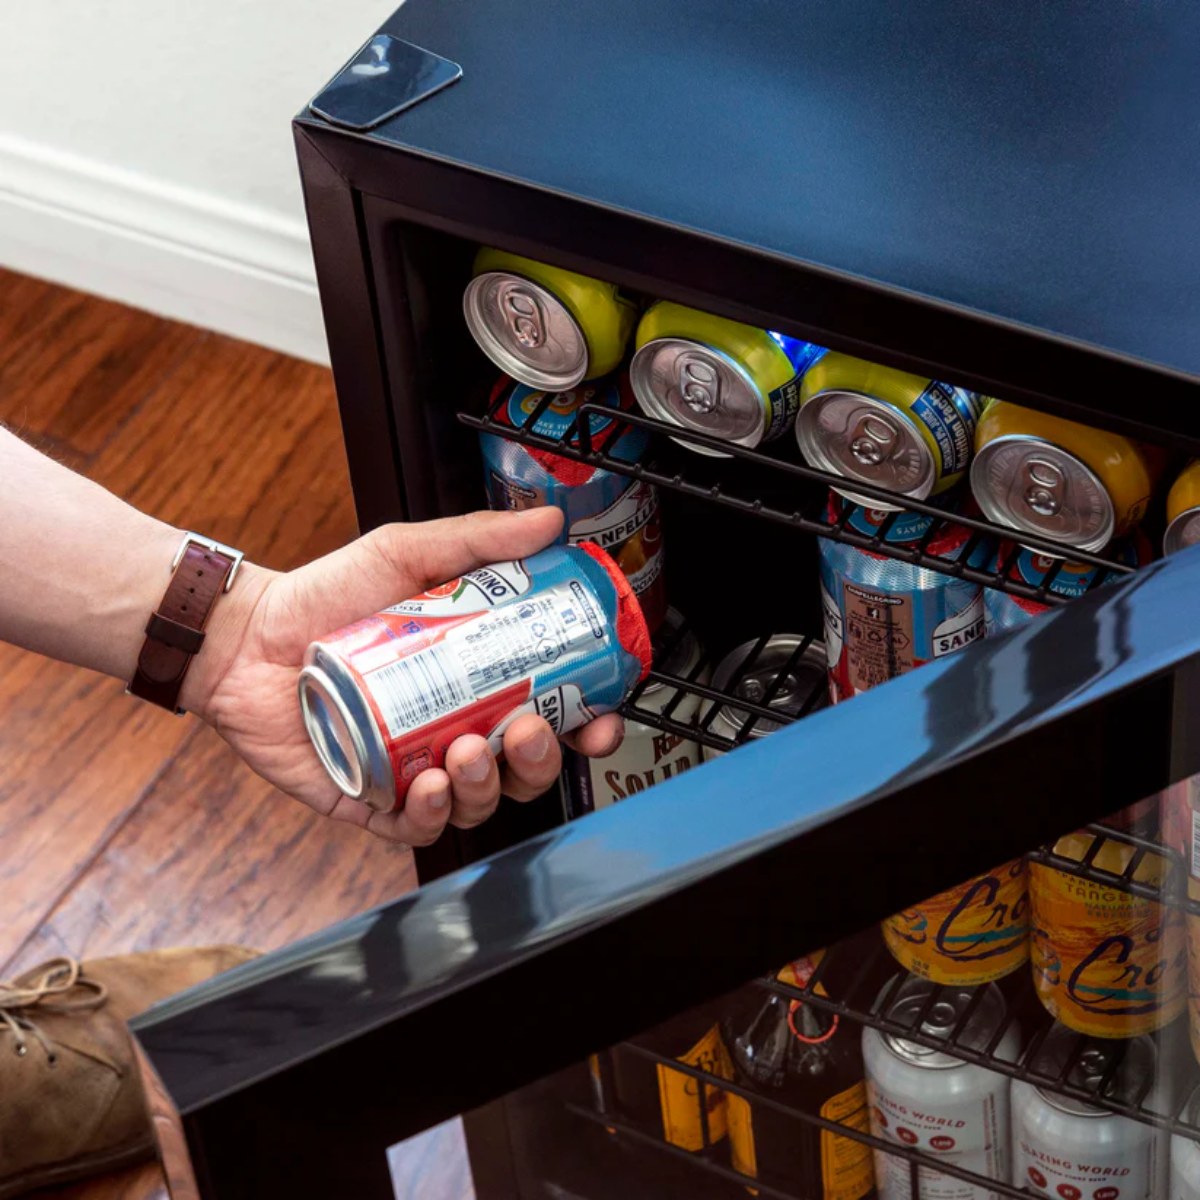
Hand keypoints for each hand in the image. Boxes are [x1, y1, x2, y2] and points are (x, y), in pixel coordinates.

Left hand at [182, 508, 623, 843]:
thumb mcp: (408, 554)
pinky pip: (420, 825)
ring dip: (490, 784)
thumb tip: (548, 521)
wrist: (248, 635)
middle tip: (528, 729)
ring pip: (481, 800)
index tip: (601, 719)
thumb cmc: (326, 596)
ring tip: (470, 748)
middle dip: (541, 759)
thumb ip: (478, 540)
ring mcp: (416, 767)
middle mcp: (455, 727)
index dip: (587, 724)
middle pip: (526, 766)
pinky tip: (433, 784)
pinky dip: (436, 813)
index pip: (553, 711)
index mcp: (477, 679)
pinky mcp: (371, 799)